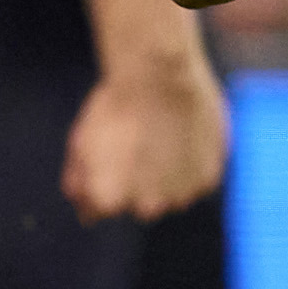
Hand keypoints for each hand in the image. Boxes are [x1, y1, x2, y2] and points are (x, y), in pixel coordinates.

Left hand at [65, 46, 229, 219]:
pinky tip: (183, 137)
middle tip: (140, 142)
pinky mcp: (207, 180)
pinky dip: (192, 165)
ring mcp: (180, 195)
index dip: (105, 181)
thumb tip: (85, 215)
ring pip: (172, 195)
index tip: (111, 154)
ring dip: (168, 177)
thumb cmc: (116, 105)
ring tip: (163, 137)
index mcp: (109, 200)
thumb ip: (80, 183)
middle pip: (140, 204)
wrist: (159, 73)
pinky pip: (197, 181)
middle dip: (138, 182)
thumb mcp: (82, 142)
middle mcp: (146, 207)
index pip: (101, 208)